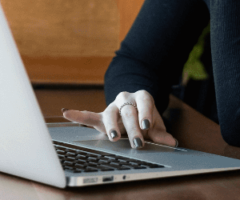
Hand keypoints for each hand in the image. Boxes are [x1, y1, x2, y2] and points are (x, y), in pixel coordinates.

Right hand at [61, 90, 177, 148]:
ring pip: (111, 113)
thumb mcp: (155, 125)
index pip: (144, 102)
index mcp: (142, 97)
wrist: (135, 109)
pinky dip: (78, 115)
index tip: (145, 126)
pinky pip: (89, 115)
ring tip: (114, 137)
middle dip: (132, 128)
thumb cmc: (145, 118)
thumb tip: (172, 142)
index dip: (144, 113)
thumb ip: (162, 134)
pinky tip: (67, 113)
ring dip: (112, 126)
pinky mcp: (102, 116)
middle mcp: (126, 99)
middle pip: (128, 111)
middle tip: (137, 143)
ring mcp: (113, 107)